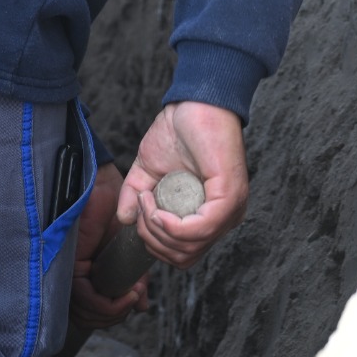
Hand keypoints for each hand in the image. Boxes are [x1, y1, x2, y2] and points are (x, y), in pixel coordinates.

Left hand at [67, 164, 146, 326]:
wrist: (108, 186)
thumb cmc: (114, 208)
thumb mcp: (131, 250)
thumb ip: (134, 278)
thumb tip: (141, 305)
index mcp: (89, 273)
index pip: (93, 310)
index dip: (114, 314)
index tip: (134, 302)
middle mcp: (76, 275)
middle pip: (89, 316)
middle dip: (114, 316)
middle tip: (133, 300)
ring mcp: (70, 271)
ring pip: (86, 312)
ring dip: (113, 311)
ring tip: (132, 295)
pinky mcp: (70, 265)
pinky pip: (85, 297)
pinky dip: (107, 303)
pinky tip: (124, 295)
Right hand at [120, 101, 248, 267]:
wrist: (196, 99)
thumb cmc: (180, 129)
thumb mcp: (148, 169)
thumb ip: (136, 196)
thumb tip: (125, 219)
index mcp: (211, 214)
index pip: (184, 254)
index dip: (155, 243)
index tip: (140, 214)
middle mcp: (225, 217)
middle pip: (184, 257)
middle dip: (152, 239)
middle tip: (141, 209)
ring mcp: (231, 208)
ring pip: (190, 247)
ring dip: (157, 229)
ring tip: (146, 201)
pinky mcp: (230, 196)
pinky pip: (199, 230)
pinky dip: (170, 224)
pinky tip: (156, 206)